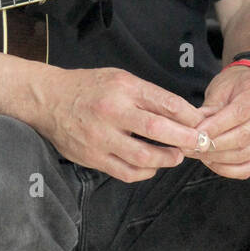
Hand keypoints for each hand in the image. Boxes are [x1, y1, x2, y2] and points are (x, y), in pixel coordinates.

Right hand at [33, 66, 215, 183]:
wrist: (48, 100)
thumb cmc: (88, 88)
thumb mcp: (119, 79)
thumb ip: (147, 95)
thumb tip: (181, 114)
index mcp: (122, 88)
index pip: (165, 103)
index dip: (189, 116)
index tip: (201, 123)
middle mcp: (112, 111)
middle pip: (157, 129)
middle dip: (185, 139)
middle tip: (200, 143)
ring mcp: (101, 137)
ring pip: (143, 156)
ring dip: (166, 159)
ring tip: (176, 156)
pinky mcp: (92, 157)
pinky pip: (126, 171)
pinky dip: (145, 171)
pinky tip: (152, 166)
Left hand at [192, 65, 249, 179]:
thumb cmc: (234, 85)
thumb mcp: (220, 88)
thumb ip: (209, 108)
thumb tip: (194, 130)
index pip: (239, 113)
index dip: (216, 126)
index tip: (197, 133)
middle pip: (243, 137)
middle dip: (215, 144)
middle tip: (193, 146)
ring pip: (245, 154)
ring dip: (218, 158)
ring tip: (198, 153)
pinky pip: (248, 168)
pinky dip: (227, 169)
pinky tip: (211, 162)